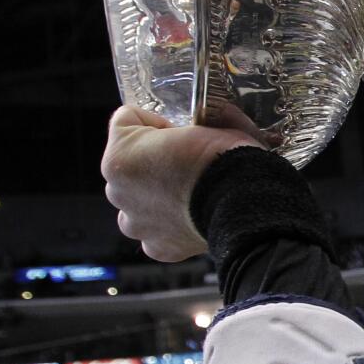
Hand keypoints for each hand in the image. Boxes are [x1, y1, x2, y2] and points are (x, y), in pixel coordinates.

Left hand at [100, 105, 259, 261]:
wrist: (247, 201)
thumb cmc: (226, 158)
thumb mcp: (208, 121)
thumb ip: (193, 121)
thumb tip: (214, 116)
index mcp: (119, 156)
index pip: (128, 120)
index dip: (159, 122)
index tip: (181, 132)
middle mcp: (117, 191)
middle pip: (130, 165)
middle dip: (154, 162)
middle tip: (189, 164)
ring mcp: (136, 222)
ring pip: (138, 202)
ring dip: (156, 196)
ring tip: (190, 194)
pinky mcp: (158, 247)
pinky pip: (156, 234)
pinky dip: (171, 227)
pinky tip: (192, 218)